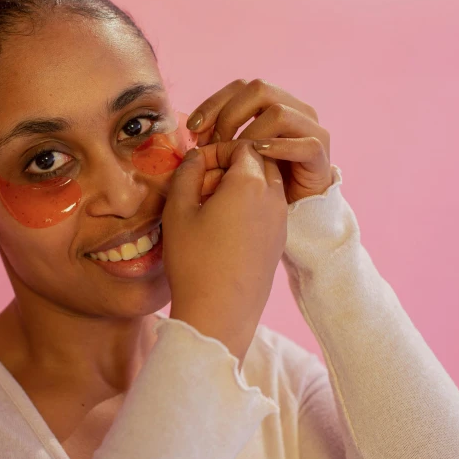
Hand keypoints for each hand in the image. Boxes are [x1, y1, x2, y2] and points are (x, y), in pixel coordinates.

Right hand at [162, 141, 286, 364]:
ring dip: (240, 185)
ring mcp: (280, 220)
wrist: (220, 313)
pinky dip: (249, 205)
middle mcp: (273, 196)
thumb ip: (186, 174)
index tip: (194, 167)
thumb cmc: (194, 261)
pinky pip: (268, 208)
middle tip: (200, 185)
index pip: (241, 146)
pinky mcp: (279, 241)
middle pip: (258, 161)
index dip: (215, 150)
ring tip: (209, 206)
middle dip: (230, 164)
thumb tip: (195, 157)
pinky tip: (222, 227)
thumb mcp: (178, 210)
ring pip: (265, 184)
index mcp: (250, 182)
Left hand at [186, 79, 332, 203]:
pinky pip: (304, 143)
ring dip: (250, 134)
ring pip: (279, 113)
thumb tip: (191, 132)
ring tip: (235, 157)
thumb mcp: (233, 154)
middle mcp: (292, 108)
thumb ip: (217, 138)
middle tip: (213, 144)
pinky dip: (279, 149)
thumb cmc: (259, 179)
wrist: (295, 207)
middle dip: (229, 115)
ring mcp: (310, 128)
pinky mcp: (320, 153)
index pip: (240, 86)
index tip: (193, 129)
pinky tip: (259, 157)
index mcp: (270, 104)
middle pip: (259, 90)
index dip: (214, 103)